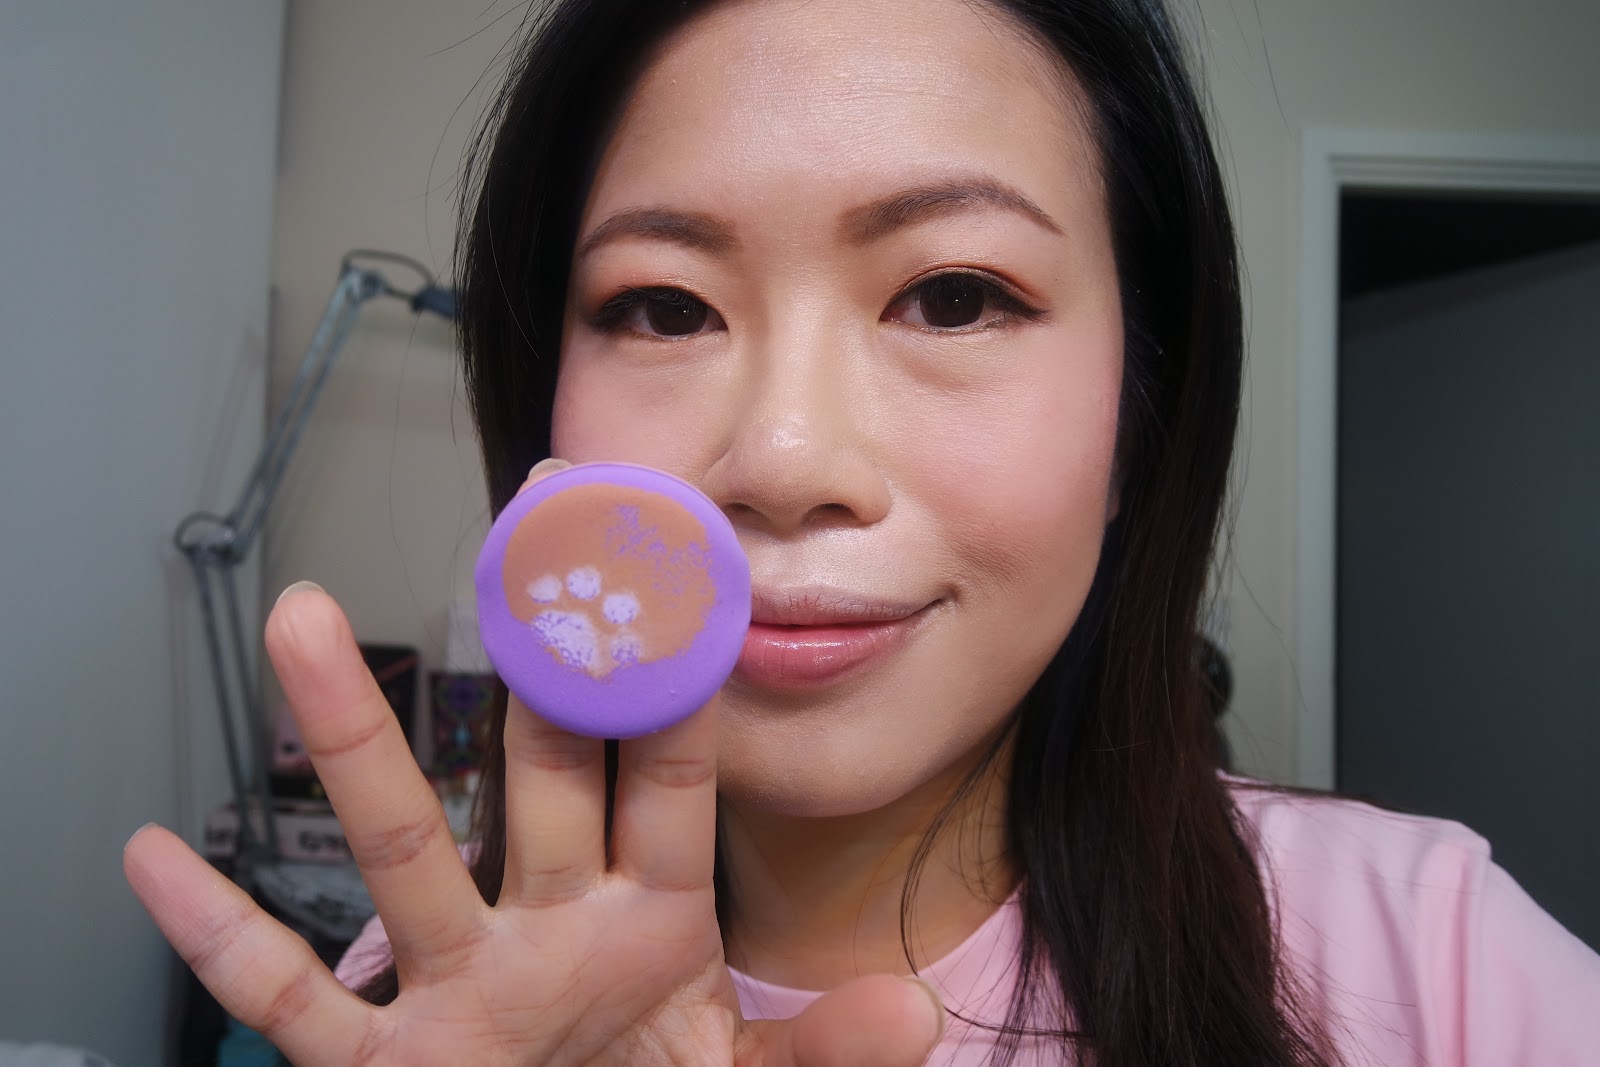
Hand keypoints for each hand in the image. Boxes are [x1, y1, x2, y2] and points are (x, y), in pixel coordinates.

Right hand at [124, 463, 944, 1066]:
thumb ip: (818, 1052)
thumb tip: (913, 1015)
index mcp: (651, 923)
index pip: (664, 778)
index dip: (671, 678)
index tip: (675, 569)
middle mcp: (549, 930)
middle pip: (536, 773)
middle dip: (530, 657)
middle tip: (517, 529)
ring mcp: (462, 991)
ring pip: (405, 849)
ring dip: (357, 740)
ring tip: (302, 619)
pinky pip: (295, 1005)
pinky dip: (222, 941)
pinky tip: (155, 861)